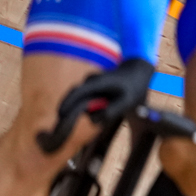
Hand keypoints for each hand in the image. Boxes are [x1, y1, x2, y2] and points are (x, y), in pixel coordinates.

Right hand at [40, 57, 155, 151]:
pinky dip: (76, 105)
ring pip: (76, 96)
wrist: (137, 72)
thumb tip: (93, 120)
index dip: (67, 103)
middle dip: (64, 108)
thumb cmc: (133, 87)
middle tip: (58, 124)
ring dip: (70, 107)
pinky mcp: (90, 86)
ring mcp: (89, 82)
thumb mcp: (127, 101)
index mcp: (98, 82)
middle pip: (73, 94)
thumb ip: (112, 111)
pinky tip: (74, 117)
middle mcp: (91, 81)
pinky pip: (81, 96)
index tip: (60, 115)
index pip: (77, 92)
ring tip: (64, 123)